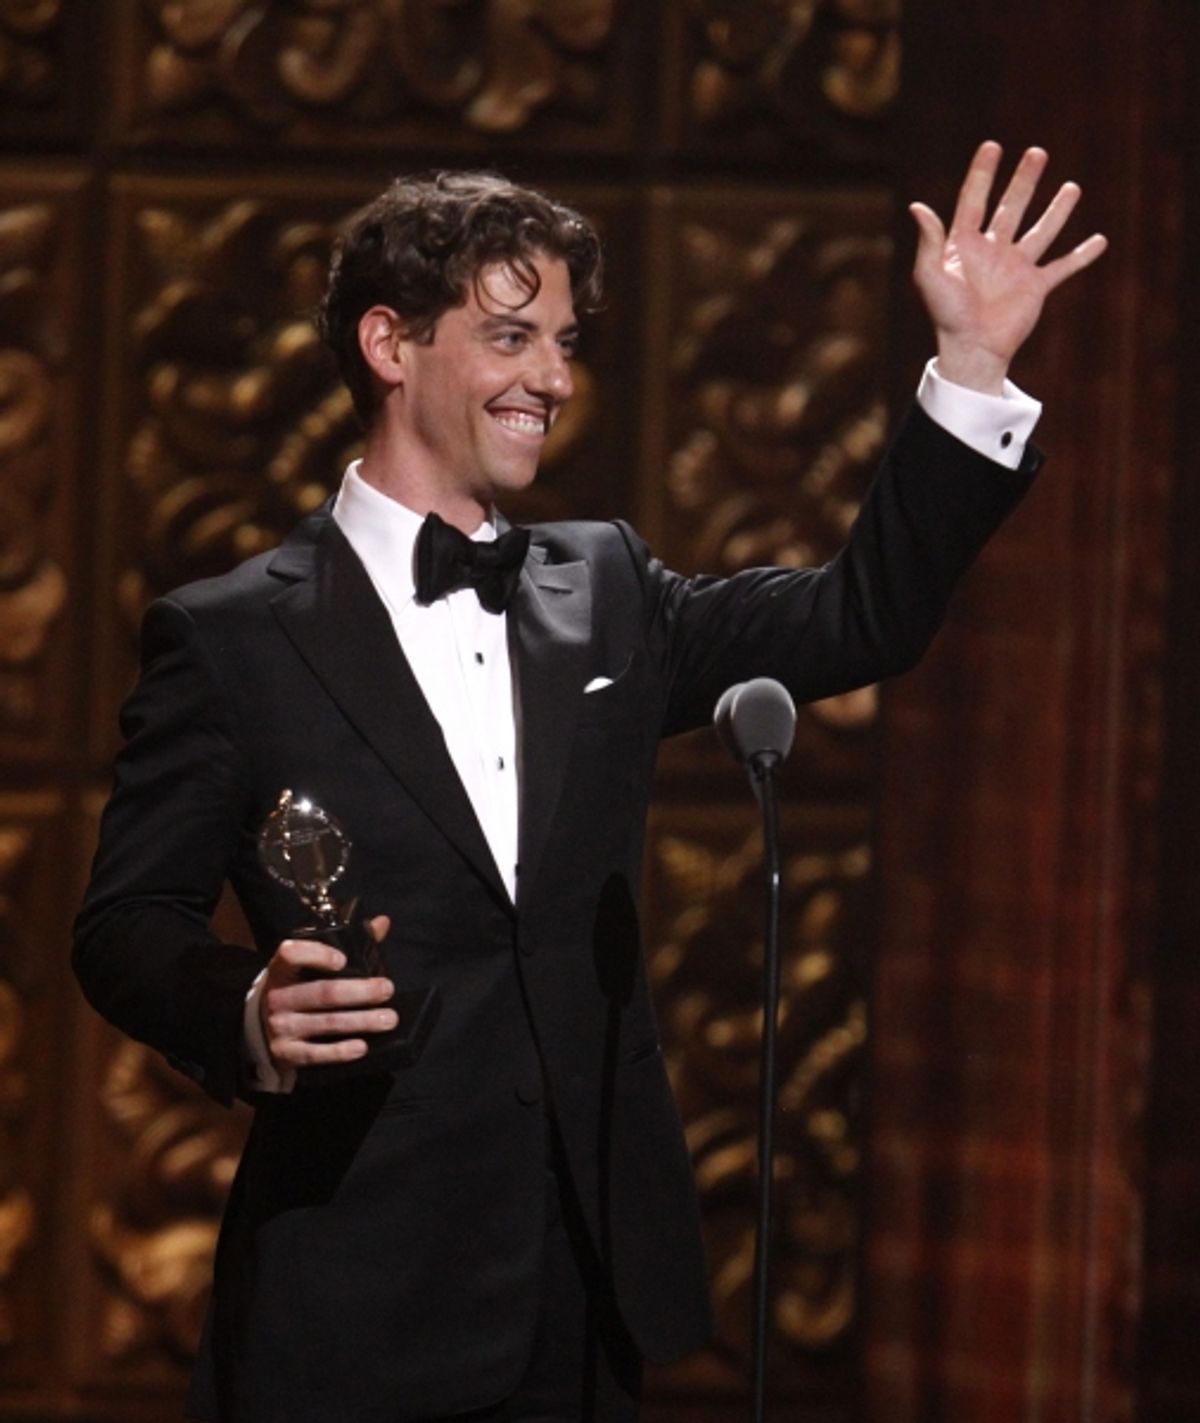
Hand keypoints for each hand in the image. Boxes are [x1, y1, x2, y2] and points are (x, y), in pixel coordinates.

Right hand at [259, 915, 395, 1069]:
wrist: (260, 1030)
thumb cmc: (296, 988)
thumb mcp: (308, 966)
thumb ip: (348, 943)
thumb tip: (382, 922)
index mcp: (282, 970)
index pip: (291, 955)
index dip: (317, 955)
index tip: (343, 959)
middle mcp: (278, 997)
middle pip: (323, 992)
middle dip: (359, 991)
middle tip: (387, 989)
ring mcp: (281, 1027)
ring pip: (326, 1023)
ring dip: (361, 1021)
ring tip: (389, 1019)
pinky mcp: (287, 1053)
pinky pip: (316, 1054)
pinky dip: (340, 1052)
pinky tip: (362, 1047)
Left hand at [910, 141, 1107, 393]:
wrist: (971, 349)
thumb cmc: (946, 315)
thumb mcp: (930, 276)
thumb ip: (929, 241)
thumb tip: (917, 206)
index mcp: (965, 245)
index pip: (974, 200)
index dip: (982, 174)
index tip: (992, 146)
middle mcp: (993, 252)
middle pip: (1011, 207)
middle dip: (1024, 181)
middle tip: (1037, 153)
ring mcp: (1016, 268)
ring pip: (1041, 231)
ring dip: (1057, 210)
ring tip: (1072, 187)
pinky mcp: (1036, 287)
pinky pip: (1062, 267)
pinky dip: (1081, 256)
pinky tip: (1099, 241)